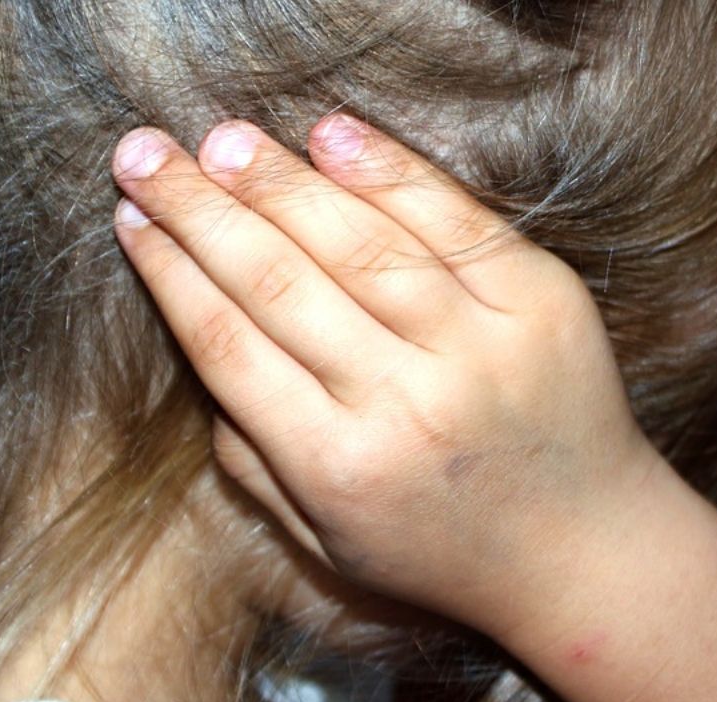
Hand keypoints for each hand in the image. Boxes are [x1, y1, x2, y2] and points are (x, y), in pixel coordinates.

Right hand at [110, 113, 659, 630]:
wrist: (584, 550)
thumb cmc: (438, 548)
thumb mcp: (322, 539)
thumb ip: (250, 458)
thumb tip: (201, 346)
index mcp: (337, 467)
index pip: (228, 344)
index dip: (170, 271)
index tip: (132, 219)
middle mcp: (405, 402)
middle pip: (277, 280)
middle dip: (198, 209)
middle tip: (145, 153)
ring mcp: (481, 346)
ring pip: (358, 241)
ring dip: (278, 181)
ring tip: (221, 141)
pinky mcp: (541, 303)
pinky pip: (452, 219)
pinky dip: (388, 171)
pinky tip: (330, 136)